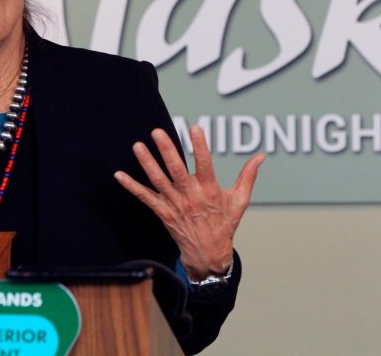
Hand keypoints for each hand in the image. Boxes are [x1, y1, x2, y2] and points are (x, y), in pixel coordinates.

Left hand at [114, 125, 264, 279]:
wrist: (209, 254)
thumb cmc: (225, 224)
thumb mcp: (239, 200)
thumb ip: (248, 176)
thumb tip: (261, 156)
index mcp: (209, 190)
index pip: (204, 164)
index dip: (200, 146)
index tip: (194, 127)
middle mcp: (190, 196)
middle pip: (176, 170)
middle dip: (166, 150)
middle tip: (156, 132)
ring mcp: (174, 204)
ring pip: (158, 180)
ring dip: (146, 163)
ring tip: (137, 146)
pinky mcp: (163, 212)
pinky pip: (145, 198)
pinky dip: (131, 187)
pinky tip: (119, 175)